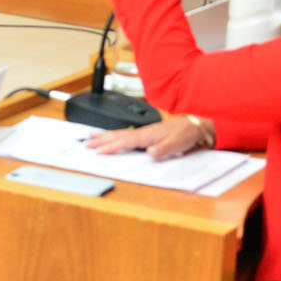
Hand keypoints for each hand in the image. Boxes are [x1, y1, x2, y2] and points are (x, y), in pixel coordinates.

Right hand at [85, 114, 210, 159]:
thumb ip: (162, 149)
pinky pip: (126, 134)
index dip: (111, 146)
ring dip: (105, 136)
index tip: (98, 151)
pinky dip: (115, 135)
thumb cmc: (185, 134)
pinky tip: (112, 136)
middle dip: (101, 139)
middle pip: (117, 136)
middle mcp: (143, 132)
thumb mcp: (175, 144)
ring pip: (120, 133)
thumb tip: (149, 153)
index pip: (124, 141)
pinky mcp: (146, 134)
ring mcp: (143, 132)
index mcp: (147, 135)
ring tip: (92, 136)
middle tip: (87, 143)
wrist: (194, 126)